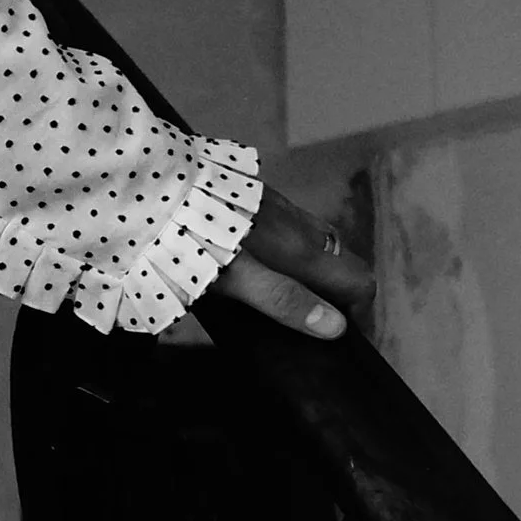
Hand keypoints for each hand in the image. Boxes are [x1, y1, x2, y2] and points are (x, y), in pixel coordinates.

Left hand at [207, 186, 372, 340]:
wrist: (161, 184)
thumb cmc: (197, 238)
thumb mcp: (238, 278)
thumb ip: (284, 299)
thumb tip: (335, 327)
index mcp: (302, 249)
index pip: (359, 281)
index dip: (356, 310)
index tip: (335, 335)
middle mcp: (300, 225)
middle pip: (340, 261)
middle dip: (336, 291)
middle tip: (306, 319)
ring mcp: (279, 207)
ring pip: (315, 242)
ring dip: (312, 269)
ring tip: (280, 292)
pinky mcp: (256, 196)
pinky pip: (289, 226)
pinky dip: (288, 249)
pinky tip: (258, 259)